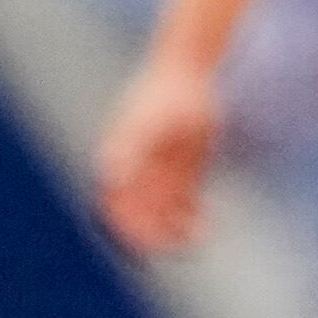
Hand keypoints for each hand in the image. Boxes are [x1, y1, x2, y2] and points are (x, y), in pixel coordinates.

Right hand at [93, 57, 217, 251]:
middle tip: (177, 246)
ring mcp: (159, 171)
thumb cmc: (165, 95)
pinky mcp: (183, 169)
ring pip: (162, 214)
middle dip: (154, 236)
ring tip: (197, 236)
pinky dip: (192, 216)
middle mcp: (136, 171)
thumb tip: (109, 179)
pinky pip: (184, 202)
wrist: (187, 70)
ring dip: (175, 231)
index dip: (125, 230)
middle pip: (138, 217)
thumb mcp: (148, 123)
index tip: (144, 246)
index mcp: (119, 163)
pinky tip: (208, 222)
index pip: (113, 208)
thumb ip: (127, 150)